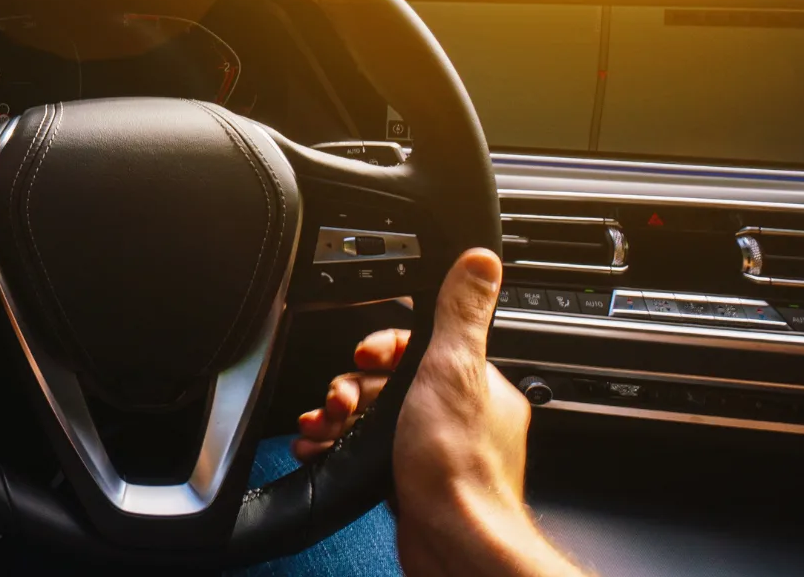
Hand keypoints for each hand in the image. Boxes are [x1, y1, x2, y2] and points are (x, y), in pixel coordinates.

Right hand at [294, 250, 578, 576]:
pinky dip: (339, 446)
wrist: (452, 543)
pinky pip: (366, 449)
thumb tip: (480, 261)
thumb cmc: (458, 469)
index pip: (424, 344)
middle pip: (391, 379)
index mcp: (477, 385)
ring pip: (374, 416)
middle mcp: (459, 415)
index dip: (385, 346)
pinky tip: (323, 446)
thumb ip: (461, 314)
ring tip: (325, 424)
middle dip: (353, 386)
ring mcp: (433, 449)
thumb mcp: (455, 370)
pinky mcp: (410, 479)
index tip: (366, 357)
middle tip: (342, 399)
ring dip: (339, 416)